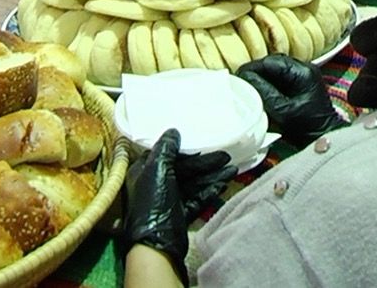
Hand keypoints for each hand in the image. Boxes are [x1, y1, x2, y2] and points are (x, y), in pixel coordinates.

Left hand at [122, 130, 237, 266]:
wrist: (156, 245)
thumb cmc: (153, 204)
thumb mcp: (156, 170)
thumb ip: (165, 149)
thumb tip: (173, 131)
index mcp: (143, 172)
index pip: (166, 154)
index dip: (185, 148)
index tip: (204, 141)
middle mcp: (154, 185)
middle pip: (183, 169)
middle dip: (205, 163)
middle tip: (226, 156)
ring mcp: (167, 201)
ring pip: (192, 183)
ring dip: (212, 176)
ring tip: (232, 170)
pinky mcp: (179, 215)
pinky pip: (197, 199)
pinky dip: (209, 191)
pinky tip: (223, 185)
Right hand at [237, 55, 348, 147]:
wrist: (324, 140)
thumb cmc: (306, 128)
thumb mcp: (281, 110)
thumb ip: (263, 91)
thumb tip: (244, 77)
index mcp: (303, 72)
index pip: (271, 62)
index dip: (252, 68)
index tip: (237, 77)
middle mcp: (304, 69)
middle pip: (273, 63)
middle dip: (256, 72)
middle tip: (239, 82)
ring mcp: (303, 76)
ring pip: (276, 70)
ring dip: (261, 77)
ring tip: (246, 87)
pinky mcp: (301, 86)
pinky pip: (280, 79)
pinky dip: (268, 83)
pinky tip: (258, 92)